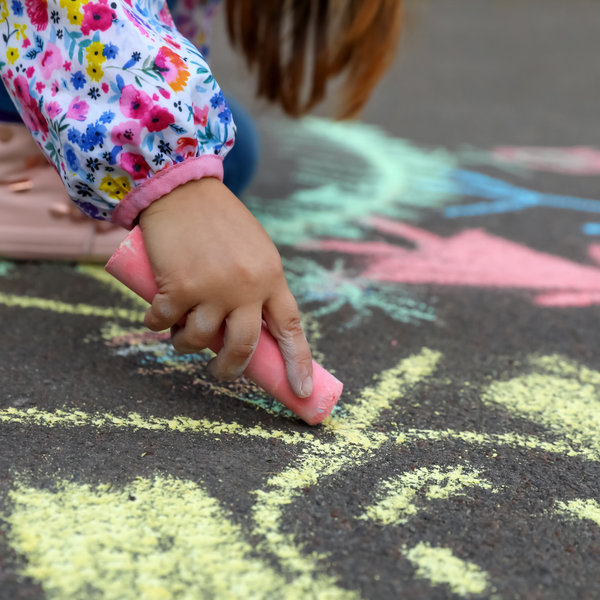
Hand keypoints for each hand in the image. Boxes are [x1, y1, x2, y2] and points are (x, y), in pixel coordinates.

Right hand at [138, 177, 313, 397]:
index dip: (298, 363)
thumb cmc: (220, 223)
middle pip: (243, 346)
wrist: (183, 189)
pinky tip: (157, 317)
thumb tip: (247, 333)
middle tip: (221, 372)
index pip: (290, 328)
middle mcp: (246, 286)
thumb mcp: (255, 251)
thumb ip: (258, 287)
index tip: (302, 391)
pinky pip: (165, 322)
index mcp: (272, 276)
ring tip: (182, 334)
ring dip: (186, 344)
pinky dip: (158, 324)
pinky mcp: (178, 286)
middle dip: (230, 368)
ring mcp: (212, 287)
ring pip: (199, 339)